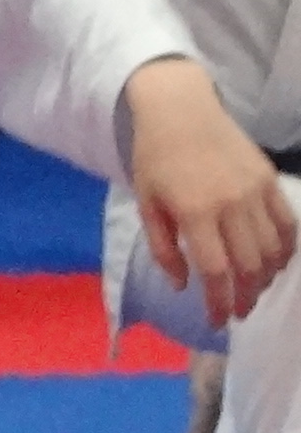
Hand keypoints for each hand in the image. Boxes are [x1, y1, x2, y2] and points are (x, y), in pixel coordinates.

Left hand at [122, 57, 295, 330]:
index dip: (219, 302)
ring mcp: (256, 192)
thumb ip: (164, 248)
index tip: (217, 322)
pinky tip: (275, 263)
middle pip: (250, 266)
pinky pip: (288, 224)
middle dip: (246, 297)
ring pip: (274, 249)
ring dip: (267, 278)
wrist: (181, 111)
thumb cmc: (155, 158)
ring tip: (254, 290)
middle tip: (238, 311)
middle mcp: (232, 205)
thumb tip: (184, 285)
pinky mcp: (270, 181)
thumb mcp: (146, 204)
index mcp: (196, 212)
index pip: (216, 271)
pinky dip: (285, 249)